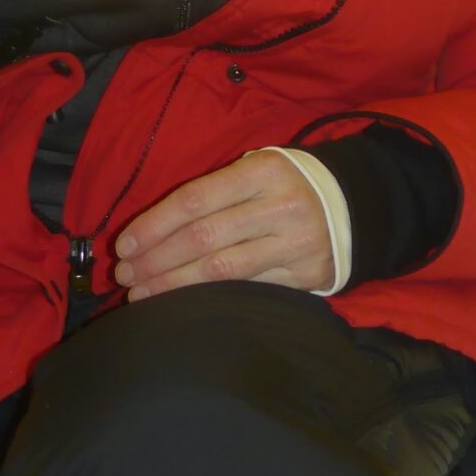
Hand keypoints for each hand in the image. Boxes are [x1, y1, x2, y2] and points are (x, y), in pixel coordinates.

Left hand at [112, 152, 333, 300]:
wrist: (352, 205)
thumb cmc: (283, 187)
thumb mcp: (254, 172)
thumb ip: (212, 193)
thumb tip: (149, 231)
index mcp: (263, 171)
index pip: (195, 200)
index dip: (153, 225)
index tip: (123, 246)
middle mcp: (282, 206)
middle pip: (203, 238)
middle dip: (156, 259)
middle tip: (125, 275)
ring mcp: (296, 243)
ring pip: (221, 271)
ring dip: (173, 285)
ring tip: (141, 294)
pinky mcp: (306, 275)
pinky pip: (247, 290)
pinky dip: (208, 299)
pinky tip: (182, 304)